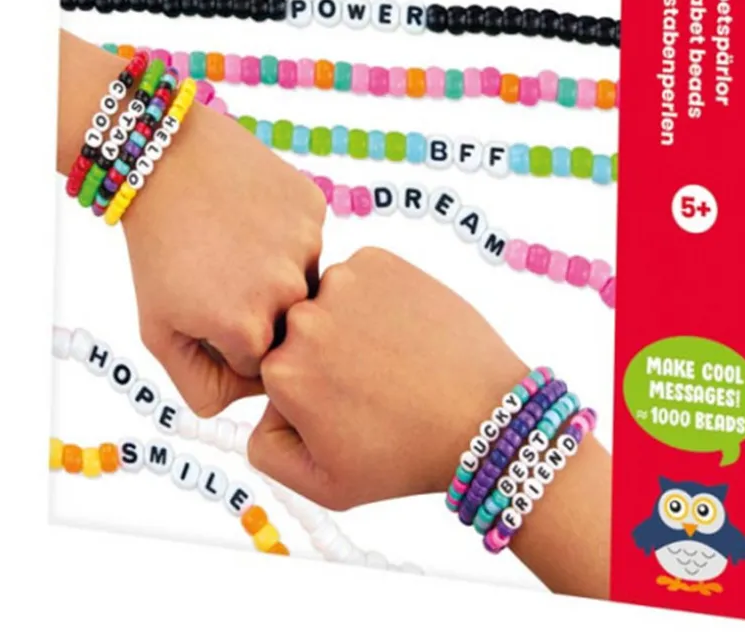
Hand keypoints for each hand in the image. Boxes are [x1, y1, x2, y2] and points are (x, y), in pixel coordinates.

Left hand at [122, 102, 325, 415]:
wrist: (166, 159)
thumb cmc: (158, 247)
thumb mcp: (159, 331)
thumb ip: (202, 386)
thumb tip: (254, 398)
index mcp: (249, 331)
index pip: (263, 367)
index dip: (232, 345)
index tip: (209, 312)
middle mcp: (288, 293)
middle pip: (289, 326)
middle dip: (259, 311)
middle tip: (222, 274)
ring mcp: (307, 246)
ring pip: (305, 282)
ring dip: (278, 272)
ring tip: (237, 242)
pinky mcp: (315, 208)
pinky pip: (310, 240)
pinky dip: (286, 235)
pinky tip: (253, 216)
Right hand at [248, 247, 527, 509]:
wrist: (485, 416)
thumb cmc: (410, 453)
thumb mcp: (325, 484)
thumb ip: (266, 449)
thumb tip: (259, 408)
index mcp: (282, 370)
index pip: (274, 371)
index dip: (309, 392)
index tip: (344, 405)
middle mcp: (305, 318)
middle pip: (298, 332)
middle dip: (325, 354)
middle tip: (373, 383)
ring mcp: (344, 282)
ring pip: (329, 301)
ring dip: (350, 320)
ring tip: (393, 357)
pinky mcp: (380, 260)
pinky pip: (362, 276)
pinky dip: (378, 296)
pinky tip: (405, 329)